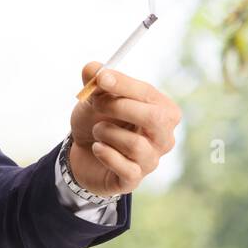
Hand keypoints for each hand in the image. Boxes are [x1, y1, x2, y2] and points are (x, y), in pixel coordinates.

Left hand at [68, 61, 180, 195]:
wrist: (83, 152)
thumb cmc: (98, 119)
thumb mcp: (94, 97)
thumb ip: (95, 81)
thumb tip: (92, 68)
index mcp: (162, 110)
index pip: (149, 94)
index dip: (124, 85)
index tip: (101, 79)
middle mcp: (164, 136)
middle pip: (154, 119)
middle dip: (120, 107)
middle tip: (96, 104)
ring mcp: (152, 159)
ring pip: (136, 144)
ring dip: (107, 133)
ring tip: (97, 131)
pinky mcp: (135, 179)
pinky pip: (125, 168)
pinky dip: (105, 154)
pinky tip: (97, 148)